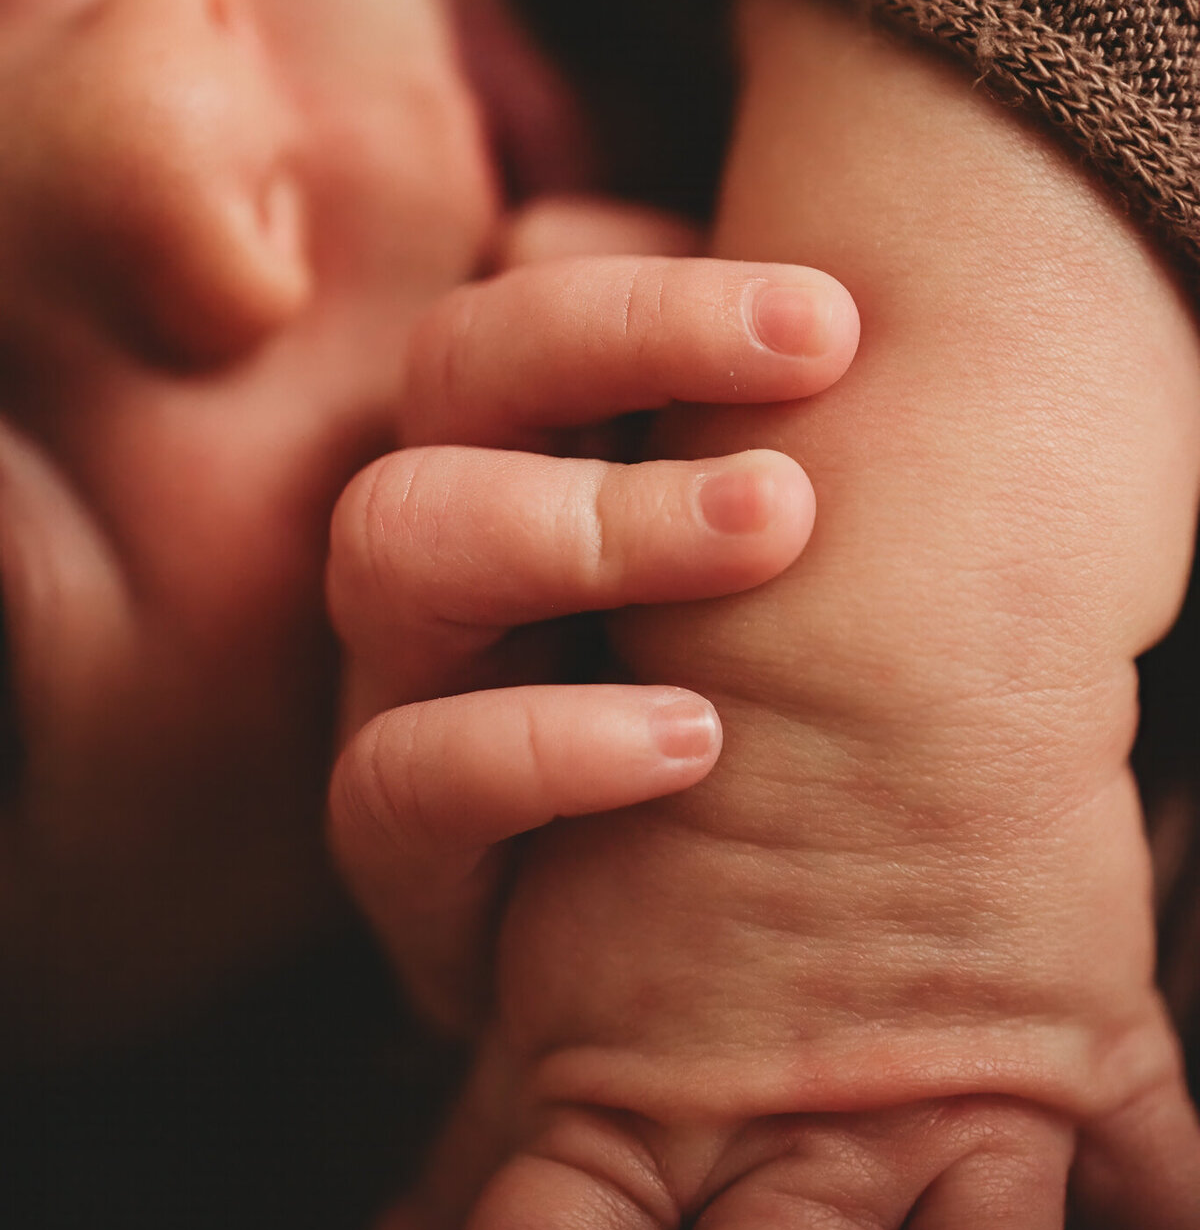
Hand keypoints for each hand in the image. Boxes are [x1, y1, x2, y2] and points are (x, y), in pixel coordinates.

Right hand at [326, 242, 858, 1034]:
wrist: (689, 938)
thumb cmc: (755, 691)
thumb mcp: (775, 540)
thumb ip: (783, 418)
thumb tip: (831, 305)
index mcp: (527, 435)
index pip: (527, 292)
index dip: (654, 291)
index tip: (833, 323)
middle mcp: (448, 530)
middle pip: (449, 370)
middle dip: (618, 349)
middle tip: (811, 383)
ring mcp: (405, 681)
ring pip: (391, 542)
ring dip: (581, 525)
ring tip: (769, 532)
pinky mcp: (403, 851)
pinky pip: (400, 779)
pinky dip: (540, 747)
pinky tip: (696, 740)